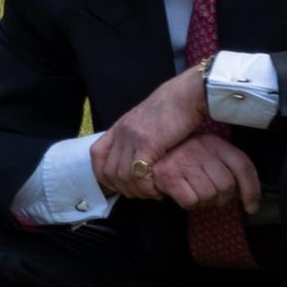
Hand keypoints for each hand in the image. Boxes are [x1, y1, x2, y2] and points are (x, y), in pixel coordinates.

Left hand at [93, 65, 208, 196]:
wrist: (189, 94)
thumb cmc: (176, 108)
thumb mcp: (148, 122)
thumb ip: (138, 137)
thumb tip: (139, 159)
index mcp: (120, 126)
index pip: (97, 154)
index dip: (103, 174)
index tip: (120, 184)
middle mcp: (122, 132)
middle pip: (108, 171)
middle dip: (124, 188)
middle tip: (142, 193)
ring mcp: (132, 137)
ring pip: (122, 176)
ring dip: (137, 190)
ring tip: (153, 192)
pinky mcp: (147, 143)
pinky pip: (138, 174)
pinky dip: (147, 186)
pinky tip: (158, 187)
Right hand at [140, 134, 261, 213]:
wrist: (144, 147)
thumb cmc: (180, 156)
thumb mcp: (207, 154)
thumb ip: (228, 170)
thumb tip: (250, 202)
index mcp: (215, 143)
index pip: (243, 166)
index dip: (252, 191)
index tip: (252, 206)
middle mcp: (202, 149)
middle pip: (227, 186)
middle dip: (221, 199)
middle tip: (211, 198)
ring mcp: (185, 161)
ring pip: (210, 195)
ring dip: (203, 202)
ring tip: (194, 194)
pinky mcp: (168, 175)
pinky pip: (191, 201)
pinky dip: (188, 203)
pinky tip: (181, 194)